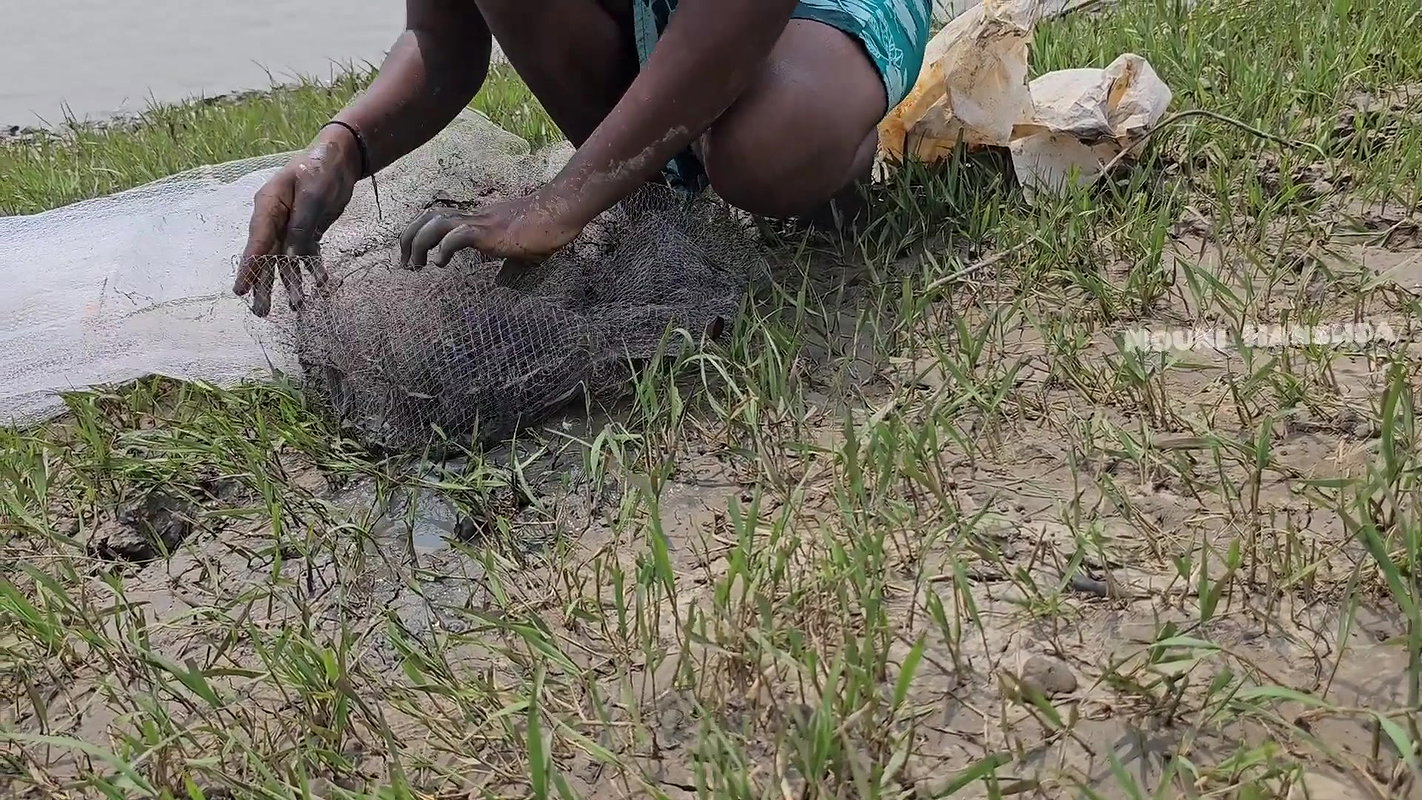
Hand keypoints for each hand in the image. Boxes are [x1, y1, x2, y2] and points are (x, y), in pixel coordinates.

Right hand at [233, 129, 359, 315]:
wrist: (339, 159)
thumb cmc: (320, 168)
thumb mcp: (312, 194)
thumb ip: (302, 226)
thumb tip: (292, 256)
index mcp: (268, 207)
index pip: (256, 242)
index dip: (249, 268)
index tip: (240, 290)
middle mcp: (275, 220)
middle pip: (267, 257)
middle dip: (264, 285)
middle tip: (262, 312)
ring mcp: (290, 228)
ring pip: (287, 261)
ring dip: (292, 283)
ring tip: (297, 306)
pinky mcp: (308, 233)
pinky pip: (308, 256)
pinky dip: (315, 271)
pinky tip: (323, 287)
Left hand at [398, 192, 583, 269]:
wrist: (562, 210)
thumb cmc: (550, 226)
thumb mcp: (524, 243)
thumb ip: (510, 251)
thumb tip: (508, 266)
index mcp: (481, 220)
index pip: (441, 220)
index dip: (422, 235)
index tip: (417, 257)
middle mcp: (476, 217)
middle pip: (429, 217)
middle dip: (409, 237)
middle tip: (405, 263)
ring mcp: (482, 223)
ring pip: (436, 224)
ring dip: (418, 244)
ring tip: (415, 266)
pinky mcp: (490, 232)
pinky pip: (458, 236)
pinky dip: (443, 249)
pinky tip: (441, 264)